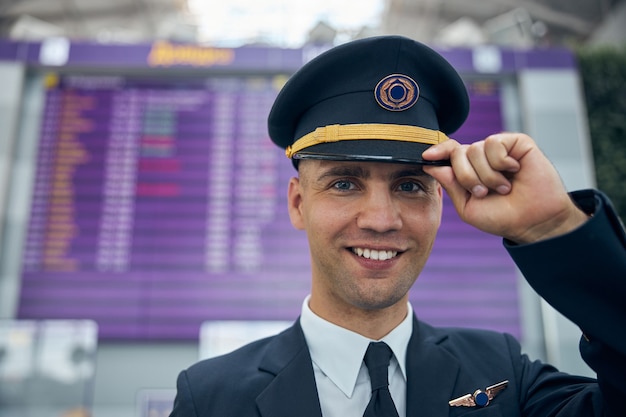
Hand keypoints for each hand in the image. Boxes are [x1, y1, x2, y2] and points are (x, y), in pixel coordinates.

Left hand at [422, 132, 588, 243]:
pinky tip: (514, 171)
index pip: (449, 152)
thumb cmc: (502, 217)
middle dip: (467, 176)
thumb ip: (451, 184)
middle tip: (484, 193)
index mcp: (469, 170)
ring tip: (503, 187)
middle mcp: (483, 157)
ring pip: (475, 149)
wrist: (534, 222)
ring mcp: (500, 149)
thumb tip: (430, 165)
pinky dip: (500, 162)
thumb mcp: (468, 206)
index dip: (438, 151)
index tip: (426, 157)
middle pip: (458, 152)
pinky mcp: (517, 143)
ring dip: (487, 175)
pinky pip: (494, 143)